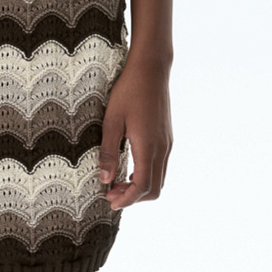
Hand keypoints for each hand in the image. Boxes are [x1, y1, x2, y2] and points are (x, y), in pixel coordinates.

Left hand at [98, 56, 172, 209]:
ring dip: (140, 187)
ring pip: (159, 179)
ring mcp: (167, 144)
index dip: (127, 199)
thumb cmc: (128, 91)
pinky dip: (146, 176)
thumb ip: (108, 151)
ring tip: (117, 183)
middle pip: (155, 189)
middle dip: (133, 197)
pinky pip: (160, 166)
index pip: (142, 186)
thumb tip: (105, 180)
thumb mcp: (111, 120)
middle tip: (111, 194)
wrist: (151, 69)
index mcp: (148, 146)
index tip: (110, 202)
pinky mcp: (166, 138)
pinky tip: (129, 169)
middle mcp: (162, 148)